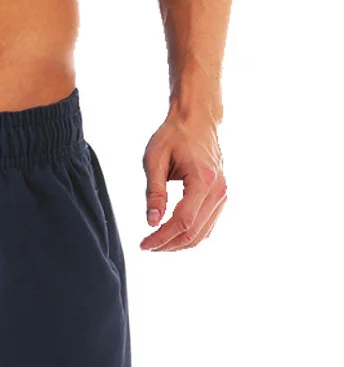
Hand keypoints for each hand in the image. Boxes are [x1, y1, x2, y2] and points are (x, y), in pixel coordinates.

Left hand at [140, 115, 226, 251]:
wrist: (197, 120)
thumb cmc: (174, 135)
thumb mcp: (155, 160)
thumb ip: (154, 192)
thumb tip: (152, 222)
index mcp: (203, 180)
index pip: (183, 222)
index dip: (162, 237)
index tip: (144, 244)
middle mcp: (219, 190)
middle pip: (193, 232)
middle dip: (168, 244)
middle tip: (146, 246)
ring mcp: (223, 194)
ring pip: (203, 233)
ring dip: (178, 244)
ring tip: (156, 243)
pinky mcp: (221, 196)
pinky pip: (208, 225)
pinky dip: (190, 235)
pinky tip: (171, 235)